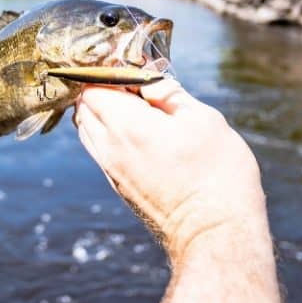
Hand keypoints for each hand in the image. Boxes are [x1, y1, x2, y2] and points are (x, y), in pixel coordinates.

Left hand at [75, 79, 266, 265]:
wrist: (215, 235)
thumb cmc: (217, 175)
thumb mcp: (202, 119)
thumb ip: (170, 94)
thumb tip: (149, 80)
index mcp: (126, 125)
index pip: (91, 86)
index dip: (107, 71)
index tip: (131, 66)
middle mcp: (109, 148)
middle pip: (84, 108)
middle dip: (103, 89)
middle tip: (136, 85)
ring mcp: (111, 170)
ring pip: (89, 130)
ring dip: (104, 113)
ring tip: (139, 108)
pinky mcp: (120, 187)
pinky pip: (100, 150)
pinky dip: (110, 135)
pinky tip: (142, 134)